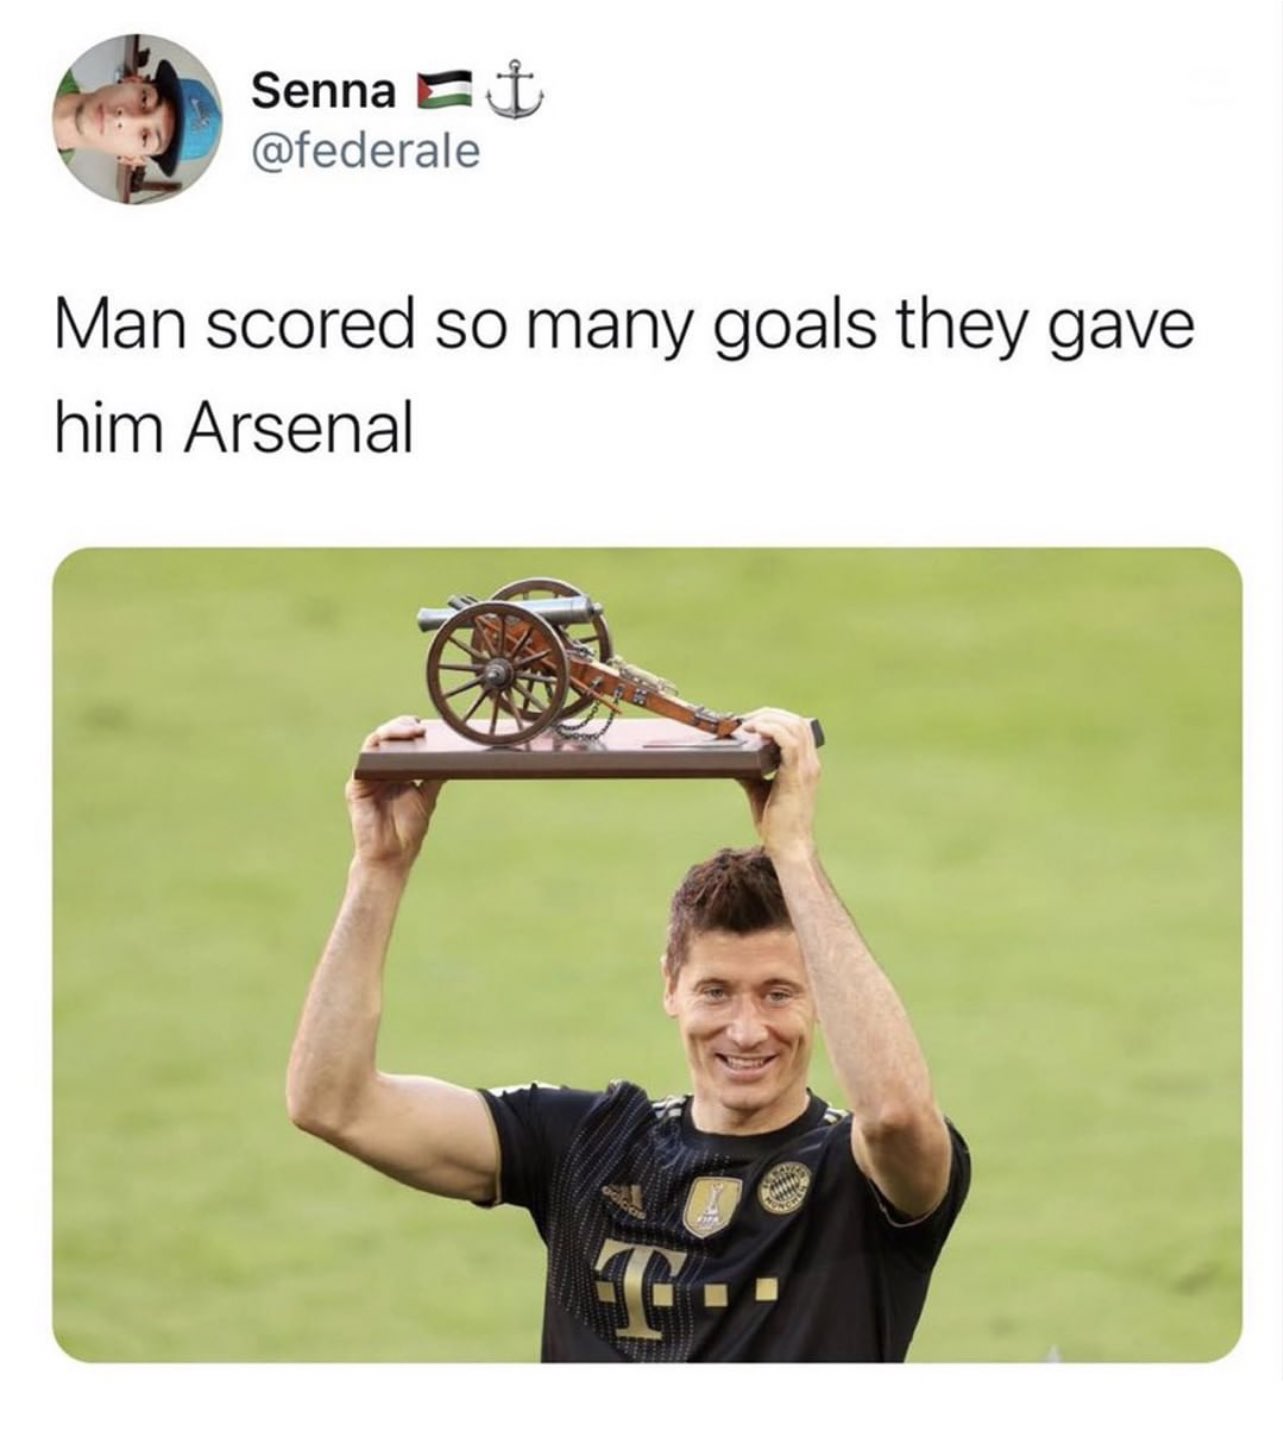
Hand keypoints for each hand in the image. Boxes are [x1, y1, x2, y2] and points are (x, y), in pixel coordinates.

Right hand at [345, 716, 442, 872]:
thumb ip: (434, 777)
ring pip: (374, 743)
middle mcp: (380, 770)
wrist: (392, 856)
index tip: (427, 726)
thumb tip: (453, 759)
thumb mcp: (426, 798)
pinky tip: (391, 749)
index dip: (411, 729)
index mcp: (396, 772)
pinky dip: (377, 750)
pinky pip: (364, 761)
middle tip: (419, 726)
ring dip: (390, 732)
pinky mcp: (356, 785)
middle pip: (387, 737)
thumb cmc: (408, 830)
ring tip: (409, 731)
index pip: (401, 742)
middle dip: (402, 726)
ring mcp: (367, 776)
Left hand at [736, 707, 820, 862]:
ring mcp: (806, 768)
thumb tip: (733, 762)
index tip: (752, 721)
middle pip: (796, 720)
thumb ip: (751, 774)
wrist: (789, 845)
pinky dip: (771, 729)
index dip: (775, 718)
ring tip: (748, 724)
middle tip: (745, 720)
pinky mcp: (797, 775)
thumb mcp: (759, 791)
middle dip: (769, 713)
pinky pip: (788, 741)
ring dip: (768, 718)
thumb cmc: (776, 823)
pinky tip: (755, 729)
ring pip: (794, 725)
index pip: (797, 727)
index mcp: (805, 764)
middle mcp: (810, 762)